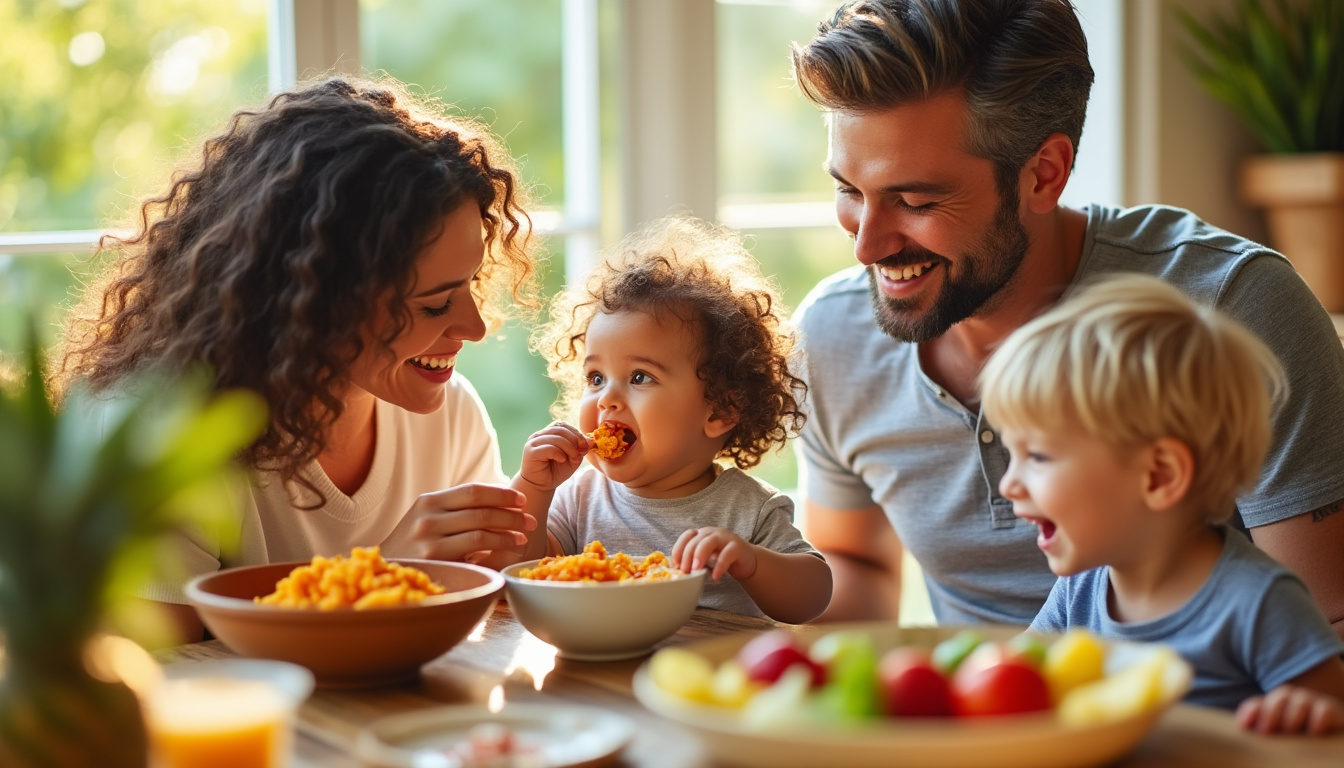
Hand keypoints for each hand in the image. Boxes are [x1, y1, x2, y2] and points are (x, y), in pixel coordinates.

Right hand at [380, 483, 534, 561]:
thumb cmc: (414, 545)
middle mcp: (427, 517)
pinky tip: (509, 550)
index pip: (472, 490)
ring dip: (509, 533)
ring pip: (481, 531)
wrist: (383, 572)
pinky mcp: (435, 561)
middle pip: (480, 509)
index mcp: (428, 501)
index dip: (501, 494)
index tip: (521, 500)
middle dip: (511, 514)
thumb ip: (455, 509)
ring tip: (524, 537)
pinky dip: (497, 548)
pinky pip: (474, 551)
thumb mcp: (426, 519)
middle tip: (530, 521)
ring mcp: (429, 539)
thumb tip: (498, 500)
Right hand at [516, 421, 588, 491]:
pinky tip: (562, 460)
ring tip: (573, 458)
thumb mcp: (572, 459)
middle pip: (560, 429)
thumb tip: (589, 440)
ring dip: (569, 447)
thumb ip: (579, 449)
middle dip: (574, 439)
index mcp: (548, 434)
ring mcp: (533, 443)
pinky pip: (548, 448)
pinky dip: (559, 453)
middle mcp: (539, 435)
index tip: (585, 445)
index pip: (562, 425)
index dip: (575, 433)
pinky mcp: (531, 452)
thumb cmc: (555, 471)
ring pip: (556, 438)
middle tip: (581, 451)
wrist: (540, 486)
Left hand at [673, 526, 757, 581]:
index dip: (679, 549)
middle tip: (684, 571)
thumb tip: (676, 572)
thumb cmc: (722, 559)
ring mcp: (725, 538)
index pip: (687, 536)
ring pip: (709, 542)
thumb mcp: (706, 558)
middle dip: (687, 556)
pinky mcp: (737, 547)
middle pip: (696, 540)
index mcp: (702, 534)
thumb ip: (693, 561)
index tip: (675, 564)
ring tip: (696, 570)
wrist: (746, 561)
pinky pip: (727, 554)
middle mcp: (712, 533)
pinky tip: (715, 577)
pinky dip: (720, 566)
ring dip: (700, 556)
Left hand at [1236, 684, 1343, 734]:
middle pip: (1281, 696)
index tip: (1243, 726)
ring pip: (1301, 700)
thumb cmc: (1302, 742)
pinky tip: (1314, 732)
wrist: (1334, 740)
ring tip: (1288, 730)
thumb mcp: (1280, 737)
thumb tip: (1243, 731)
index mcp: (1278, 707)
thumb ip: (1264, 731)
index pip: (1259, 704)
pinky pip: (1324, 710)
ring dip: (1292, 714)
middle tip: (1265, 731)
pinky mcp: (1335, 713)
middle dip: (1270, 712)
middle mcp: (1296, 702)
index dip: (1250, 711)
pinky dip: (1318, 718)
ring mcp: (1315, 705)